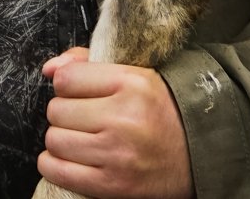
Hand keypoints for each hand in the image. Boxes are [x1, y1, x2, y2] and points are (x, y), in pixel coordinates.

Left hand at [38, 47, 192, 198]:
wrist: (200, 154)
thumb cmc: (163, 111)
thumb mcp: (135, 75)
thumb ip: (88, 63)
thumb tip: (49, 69)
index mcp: (132, 84)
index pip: (66, 79)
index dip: (67, 85)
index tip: (79, 93)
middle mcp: (124, 118)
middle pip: (56, 110)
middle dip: (65, 113)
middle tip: (84, 118)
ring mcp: (117, 155)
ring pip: (54, 140)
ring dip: (61, 139)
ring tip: (81, 138)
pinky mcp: (113, 186)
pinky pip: (58, 171)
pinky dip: (55, 165)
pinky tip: (71, 159)